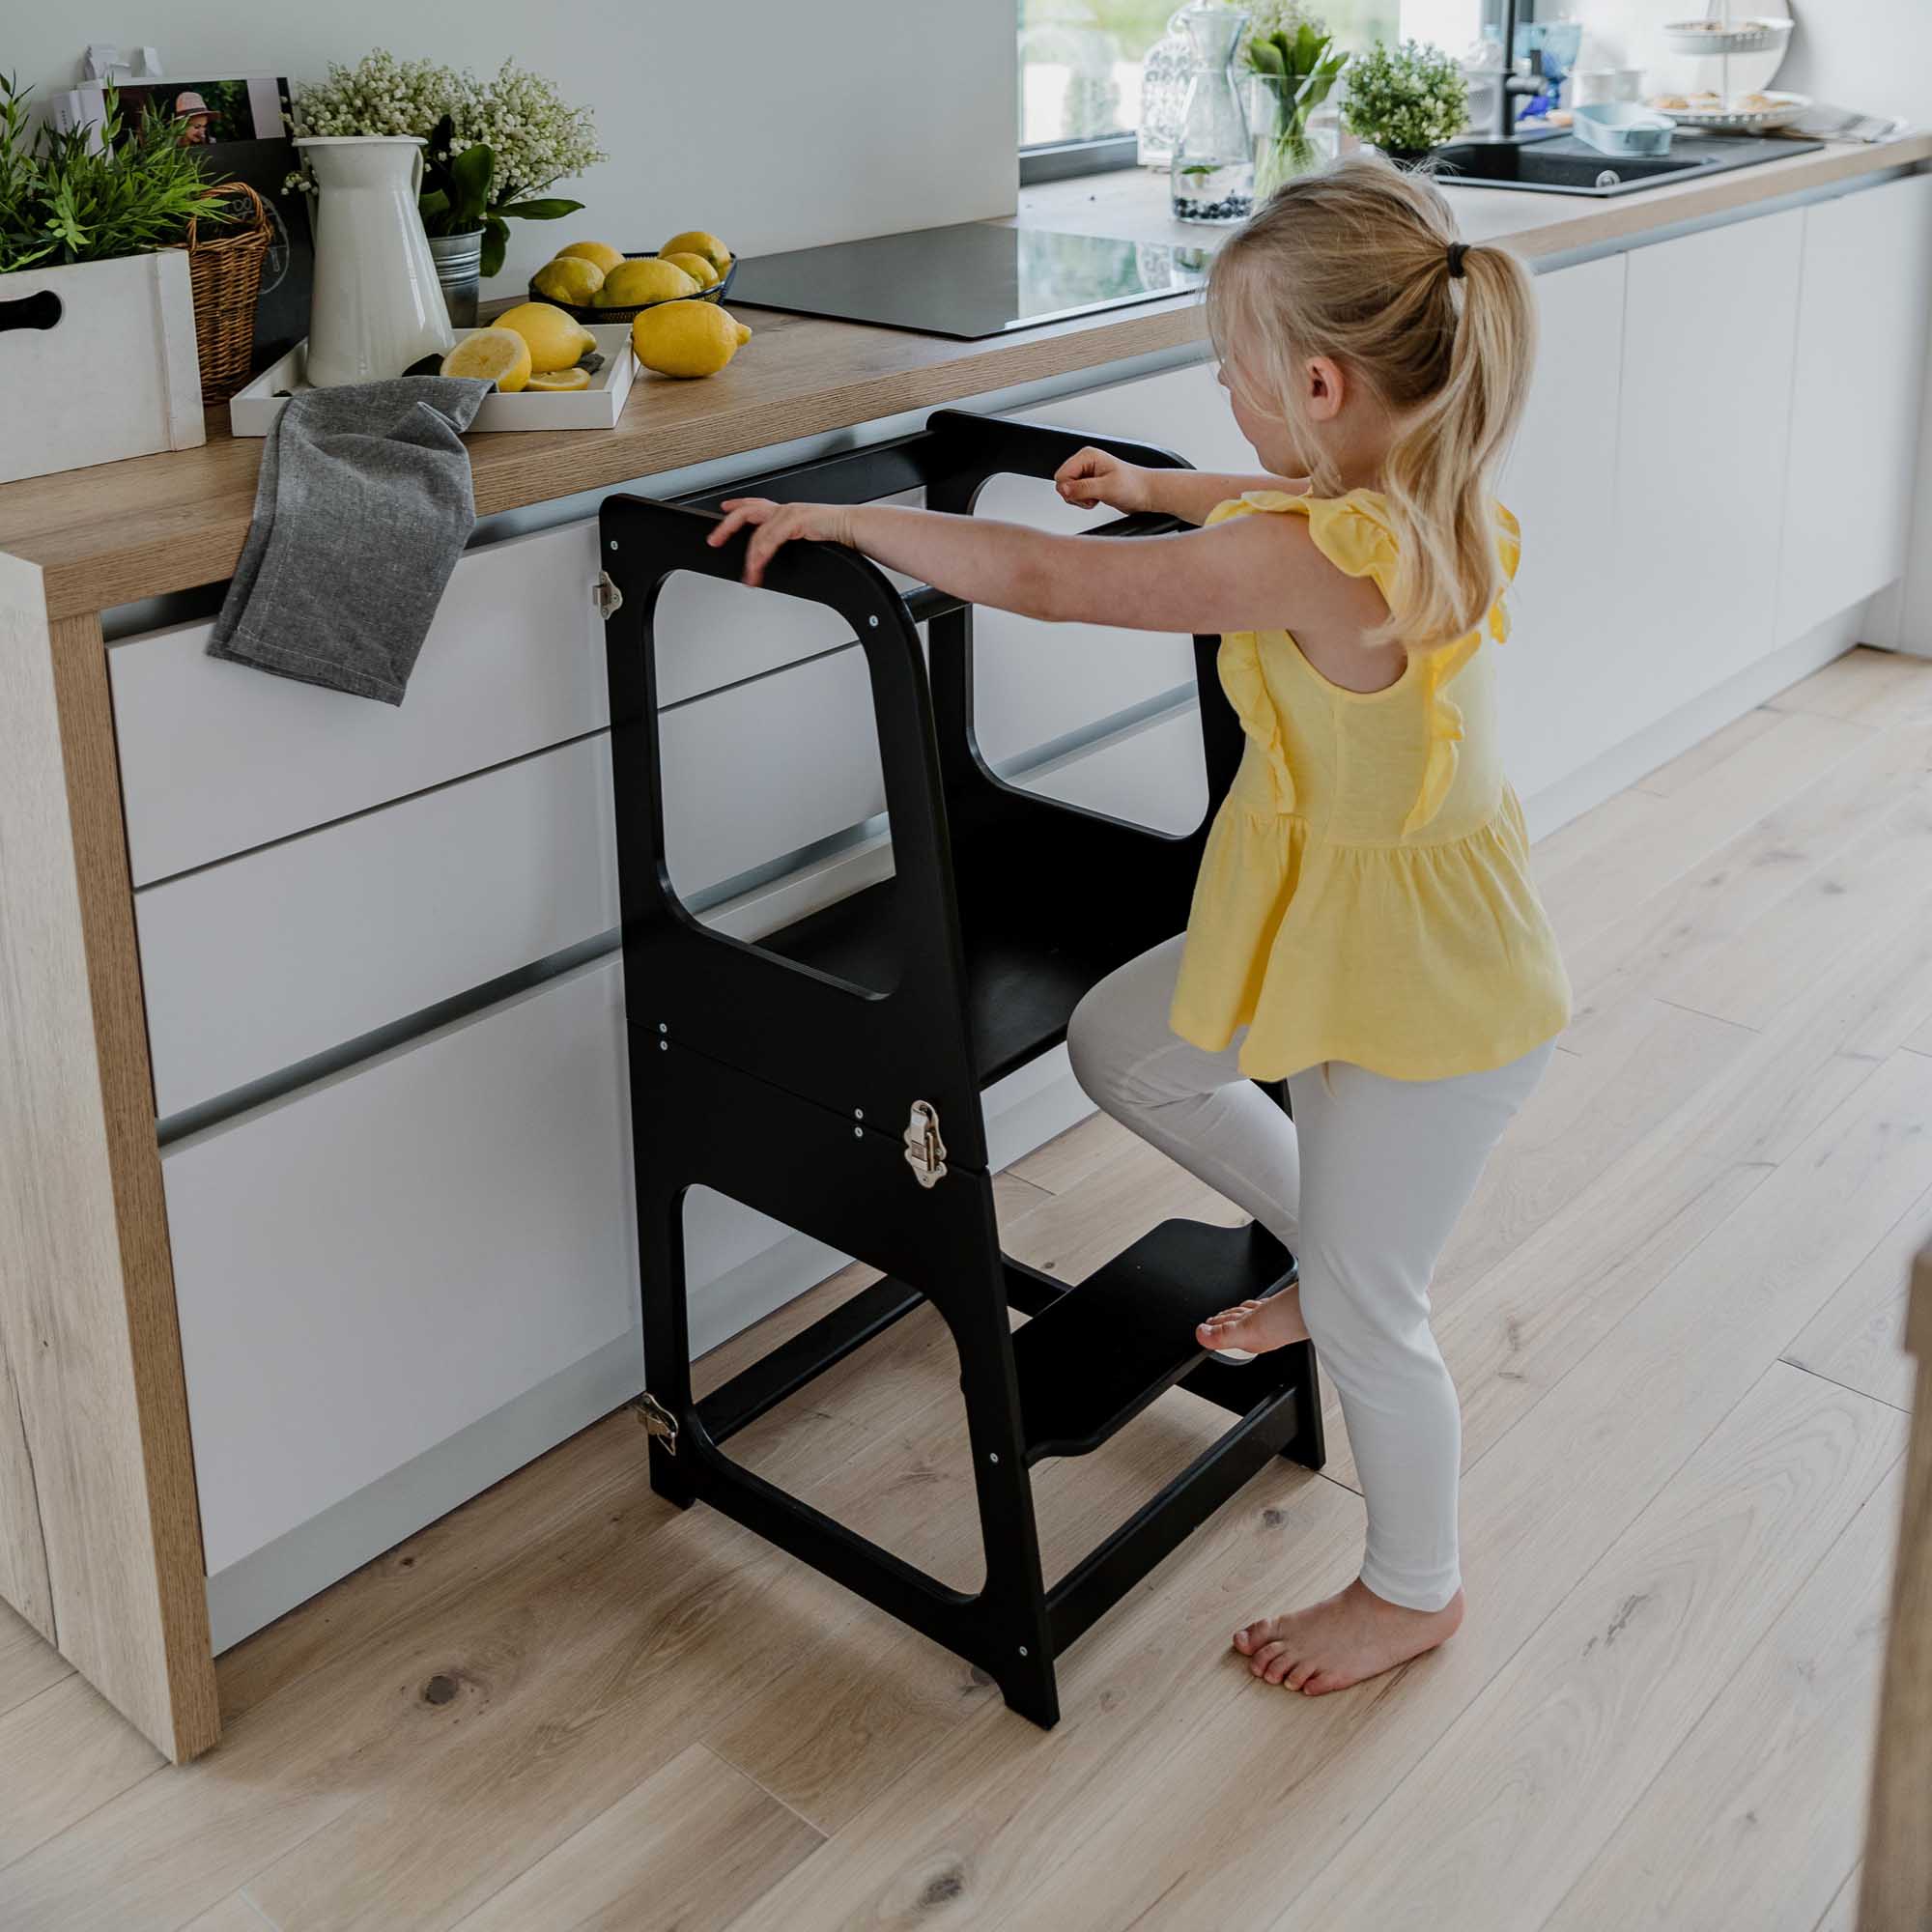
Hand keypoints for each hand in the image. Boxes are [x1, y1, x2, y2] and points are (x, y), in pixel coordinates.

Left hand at [707, 498, 855, 586]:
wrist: (854, 528)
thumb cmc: (836, 534)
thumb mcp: (805, 539)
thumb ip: (788, 543)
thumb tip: (772, 559)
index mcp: (786, 511)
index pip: (754, 505)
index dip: (736, 506)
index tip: (722, 511)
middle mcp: (784, 509)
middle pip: (745, 512)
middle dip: (726, 527)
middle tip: (714, 540)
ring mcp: (789, 513)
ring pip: (757, 533)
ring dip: (749, 557)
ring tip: (748, 576)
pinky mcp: (795, 520)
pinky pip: (770, 539)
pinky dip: (761, 555)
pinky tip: (758, 567)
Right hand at [1054, 447, 1153, 514]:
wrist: (1145, 493)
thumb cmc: (1133, 486)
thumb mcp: (1107, 487)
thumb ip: (1082, 488)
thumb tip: (1063, 489)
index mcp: (1087, 456)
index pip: (1062, 475)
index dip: (1070, 489)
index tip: (1086, 494)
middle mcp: (1085, 462)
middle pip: (1062, 483)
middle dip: (1075, 495)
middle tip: (1093, 496)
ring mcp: (1086, 473)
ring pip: (1067, 491)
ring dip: (1080, 500)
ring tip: (1097, 497)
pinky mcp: (1088, 484)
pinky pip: (1075, 496)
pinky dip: (1084, 502)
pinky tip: (1097, 499)